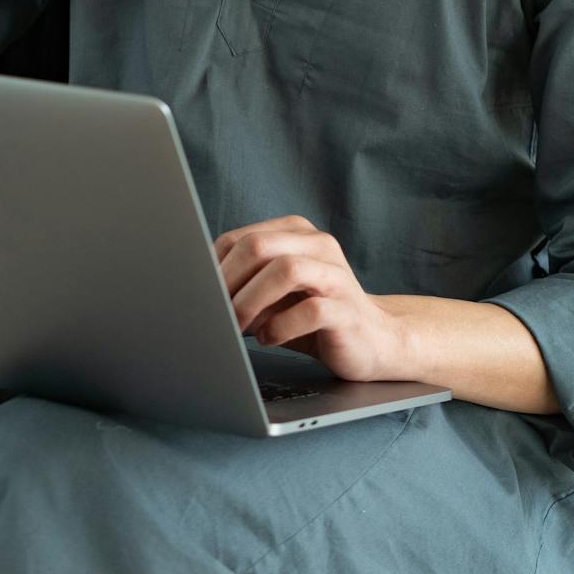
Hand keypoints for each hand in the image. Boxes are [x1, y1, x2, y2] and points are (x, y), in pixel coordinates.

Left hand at [213, 216, 404, 380]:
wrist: (374, 341)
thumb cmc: (313, 317)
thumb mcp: (275, 294)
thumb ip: (247, 283)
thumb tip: (202, 291)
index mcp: (296, 233)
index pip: (242, 237)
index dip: (214, 266)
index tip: (198, 292)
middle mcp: (318, 245)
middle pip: (260, 246)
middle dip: (228, 280)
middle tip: (212, 310)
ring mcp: (336, 275)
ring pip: (286, 270)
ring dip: (251, 300)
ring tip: (237, 325)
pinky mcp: (348, 309)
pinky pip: (310, 311)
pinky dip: (280, 326)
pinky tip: (268, 338)